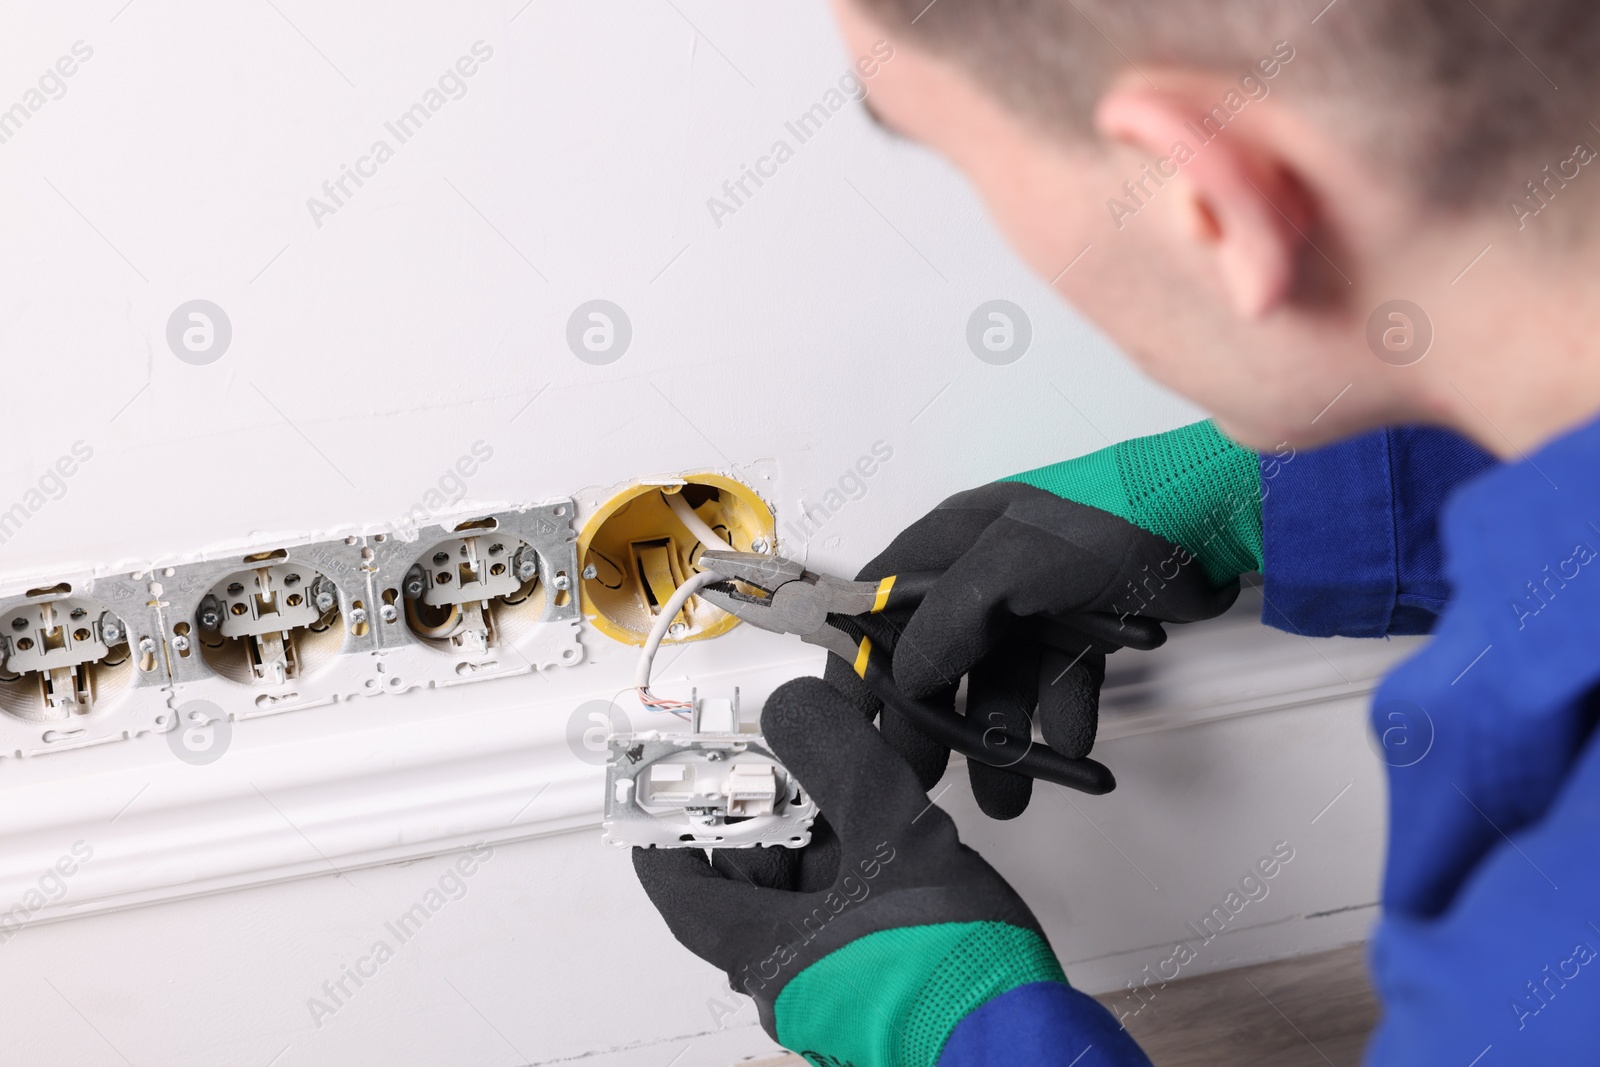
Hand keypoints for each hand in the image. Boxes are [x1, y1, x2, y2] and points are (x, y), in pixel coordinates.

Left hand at [633, 677, 1074, 1064]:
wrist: (1025, 1048)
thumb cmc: (954, 976)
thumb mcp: (894, 840)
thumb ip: (842, 766)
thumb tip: (794, 712)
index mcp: (766, 951)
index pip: (680, 888)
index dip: (666, 831)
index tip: (664, 790)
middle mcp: (792, 979)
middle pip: (747, 885)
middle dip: (766, 817)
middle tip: (787, 764)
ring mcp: (838, 990)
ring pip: (805, 897)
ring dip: (823, 839)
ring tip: (856, 786)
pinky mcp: (885, 992)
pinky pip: (849, 917)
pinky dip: (859, 869)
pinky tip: (898, 837)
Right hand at [825, 481, 1238, 817]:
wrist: (1207, 521)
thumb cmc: (1107, 517)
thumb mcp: (1009, 563)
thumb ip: (949, 621)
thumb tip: (907, 677)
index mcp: (949, 543)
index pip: (876, 605)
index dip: (858, 661)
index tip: (854, 721)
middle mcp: (981, 574)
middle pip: (936, 658)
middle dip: (933, 724)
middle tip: (924, 777)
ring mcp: (1031, 603)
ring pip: (999, 683)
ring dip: (1001, 740)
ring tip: (1005, 796)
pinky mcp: (1080, 626)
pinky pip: (1056, 683)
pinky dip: (1061, 718)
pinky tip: (1073, 749)